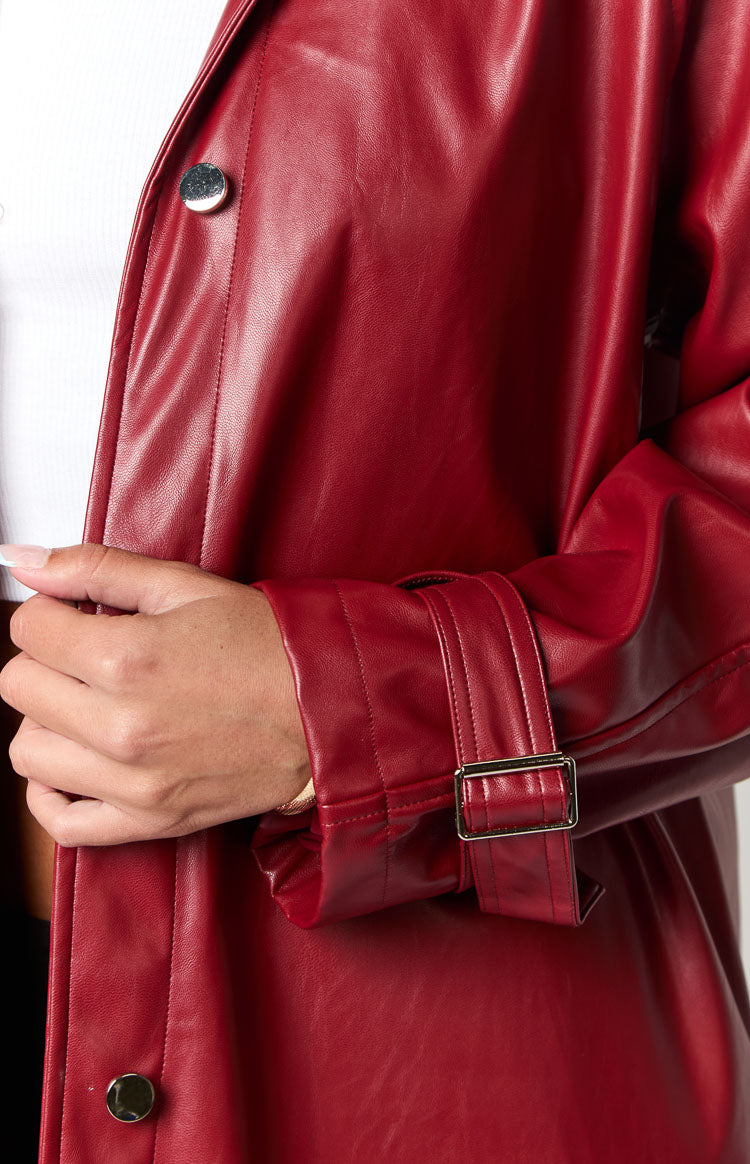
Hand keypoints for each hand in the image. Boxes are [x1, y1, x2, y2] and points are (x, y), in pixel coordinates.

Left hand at [0, 544, 312, 845]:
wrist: (326, 709)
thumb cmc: (266, 648)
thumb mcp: (185, 586)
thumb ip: (96, 568)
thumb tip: (24, 561)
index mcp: (128, 658)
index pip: (28, 628)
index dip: (49, 613)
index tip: (74, 616)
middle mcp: (121, 726)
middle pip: (17, 687)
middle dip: (44, 660)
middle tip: (84, 654)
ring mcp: (133, 781)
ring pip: (27, 752)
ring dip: (47, 721)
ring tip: (86, 704)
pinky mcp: (149, 819)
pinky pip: (61, 822)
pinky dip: (51, 794)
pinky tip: (74, 763)